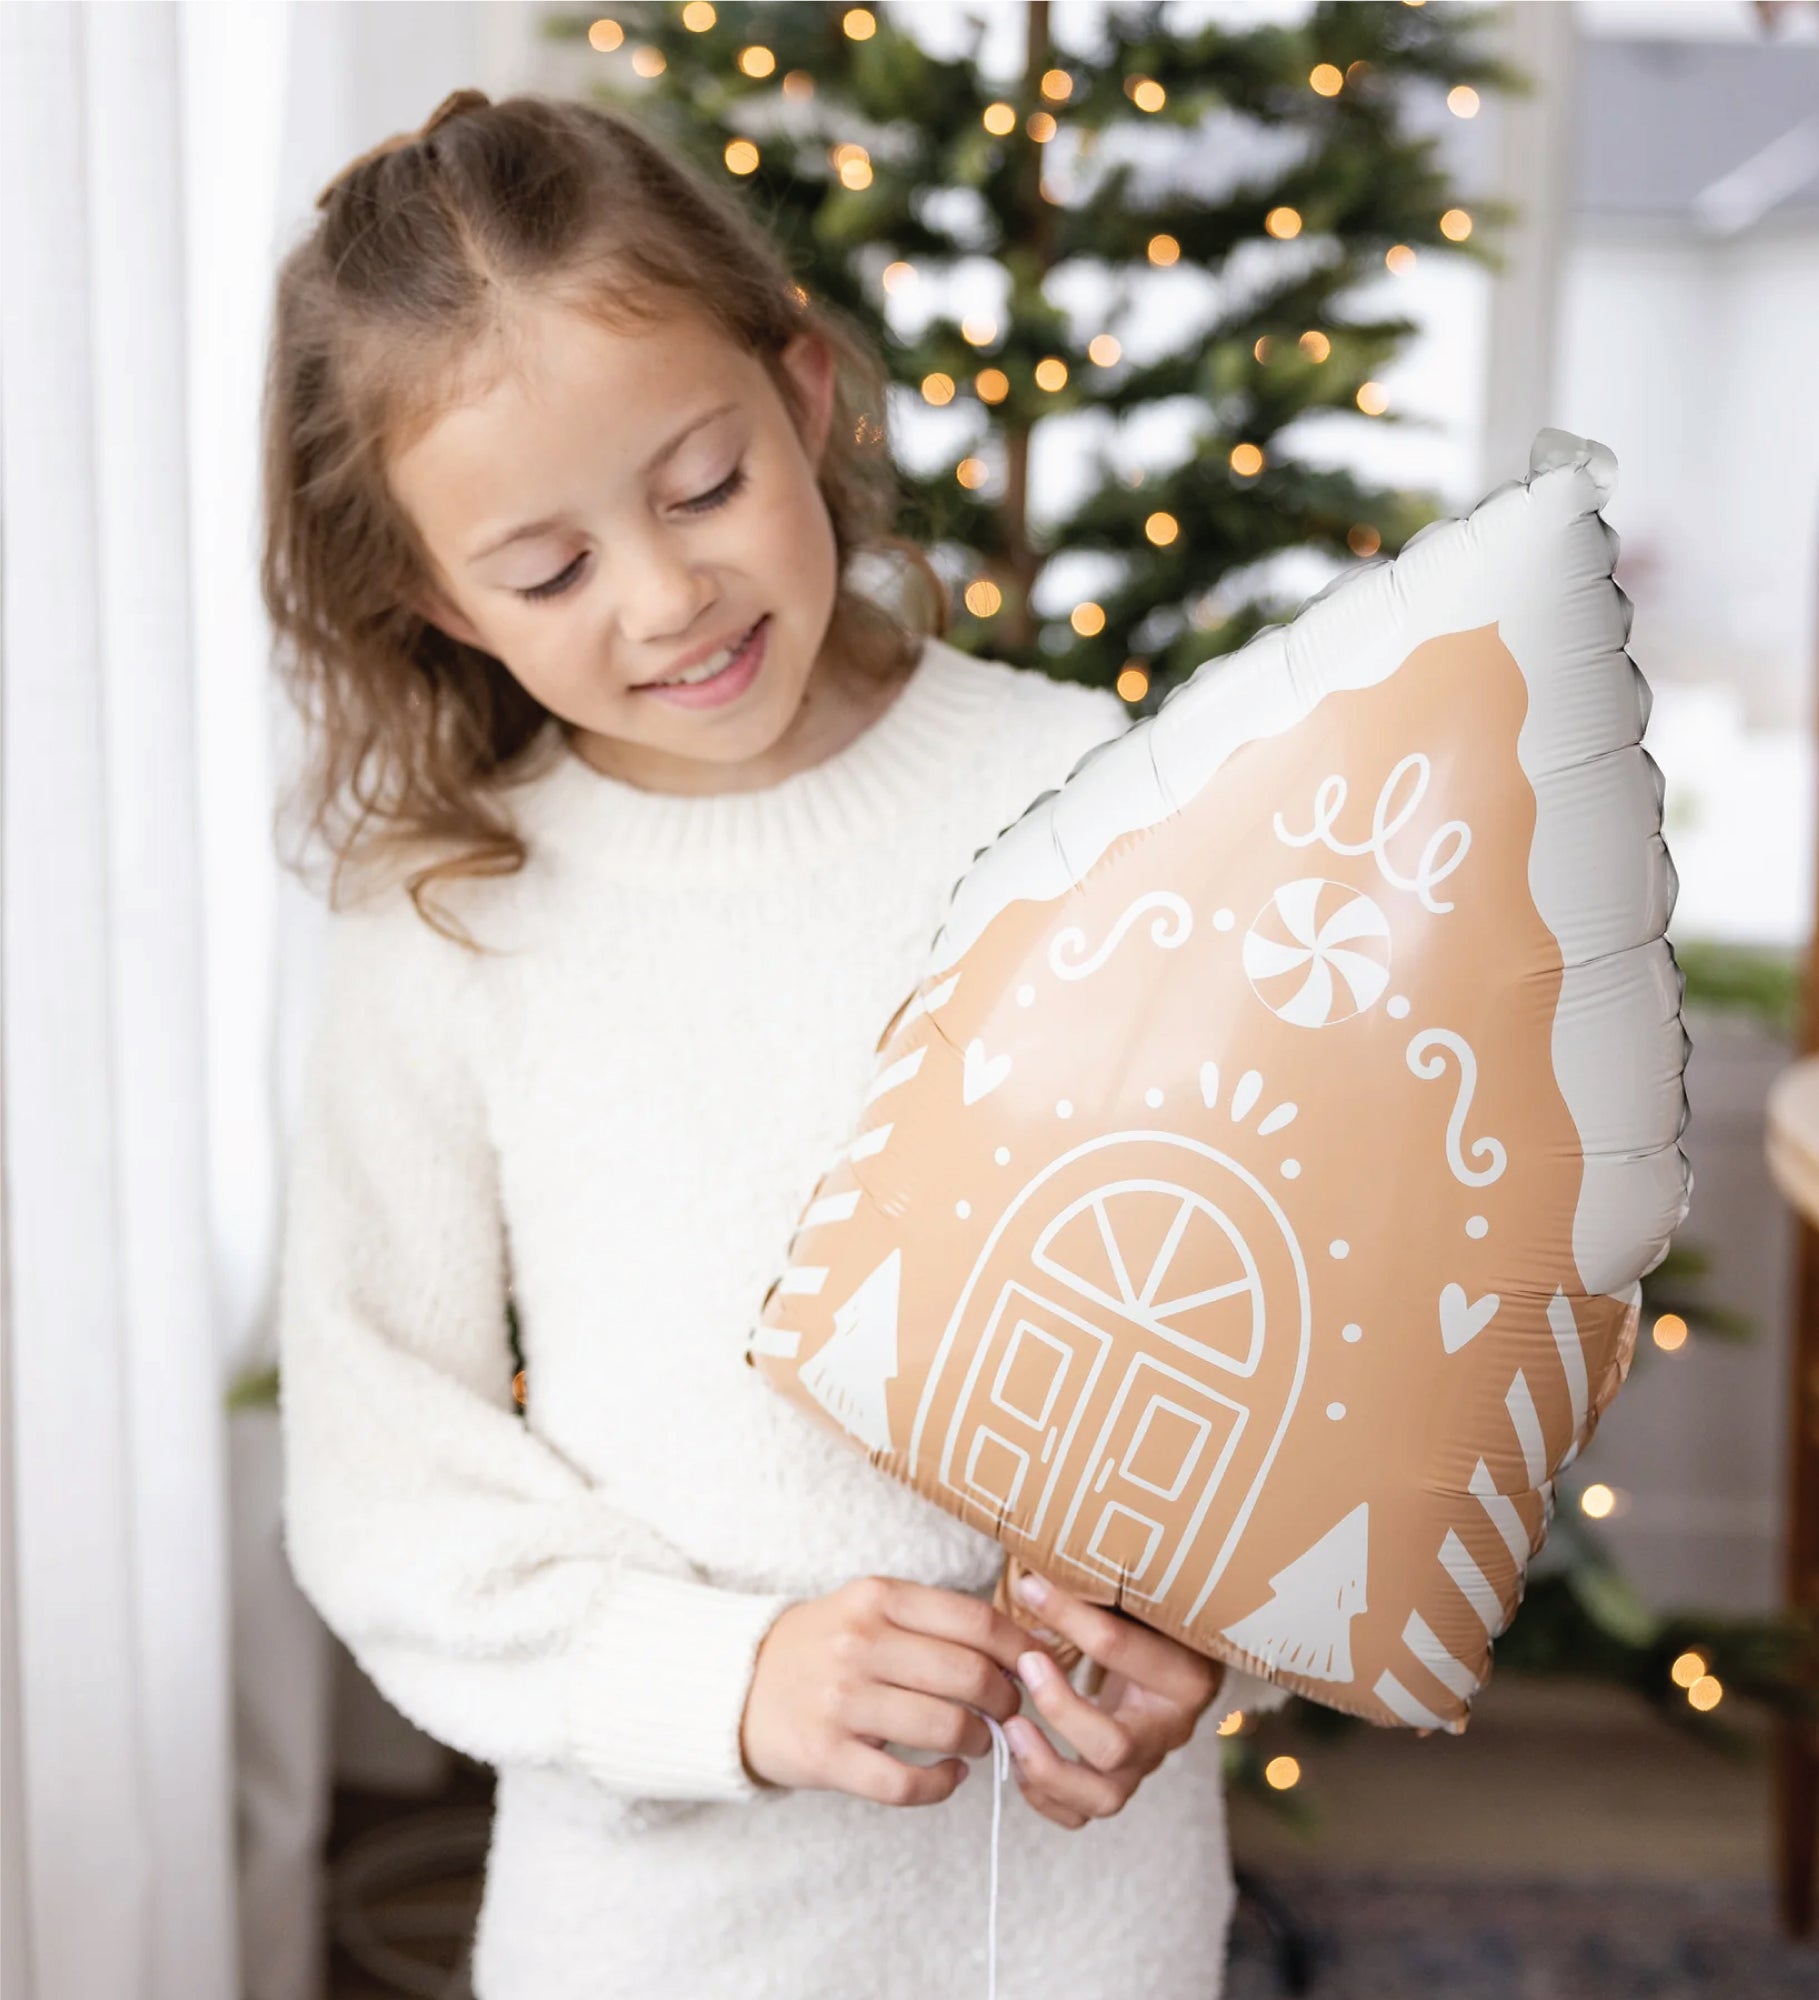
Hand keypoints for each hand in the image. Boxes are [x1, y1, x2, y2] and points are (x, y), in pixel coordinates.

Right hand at [739, 1575, 1049, 1805]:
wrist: (735, 1685)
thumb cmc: (824, 1646)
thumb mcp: (869, 1608)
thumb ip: (935, 1620)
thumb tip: (1024, 1643)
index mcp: (877, 1598)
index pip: (976, 1620)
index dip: (1020, 1649)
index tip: (1036, 1667)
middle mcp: (859, 1644)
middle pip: (970, 1675)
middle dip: (1006, 1700)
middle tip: (1006, 1711)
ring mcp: (841, 1701)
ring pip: (946, 1728)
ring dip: (979, 1741)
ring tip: (977, 1741)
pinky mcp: (826, 1757)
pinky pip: (906, 1783)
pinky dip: (943, 1785)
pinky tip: (949, 1776)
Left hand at [1003, 1569, 1224, 1830]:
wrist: (1180, 1656)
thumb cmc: (1152, 1618)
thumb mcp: (1138, 1599)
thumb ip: (1097, 1595)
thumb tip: (1031, 1584)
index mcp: (1186, 1674)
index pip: (1119, 1649)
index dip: (1068, 1616)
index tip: (1028, 1588)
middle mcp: (1171, 1728)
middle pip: (1113, 1746)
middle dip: (1059, 1709)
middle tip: (1024, 1664)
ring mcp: (1146, 1763)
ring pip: (1102, 1797)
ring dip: (1047, 1768)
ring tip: (1010, 1728)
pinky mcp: (1121, 1782)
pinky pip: (1082, 1813)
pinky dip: (1045, 1797)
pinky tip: (1018, 1758)